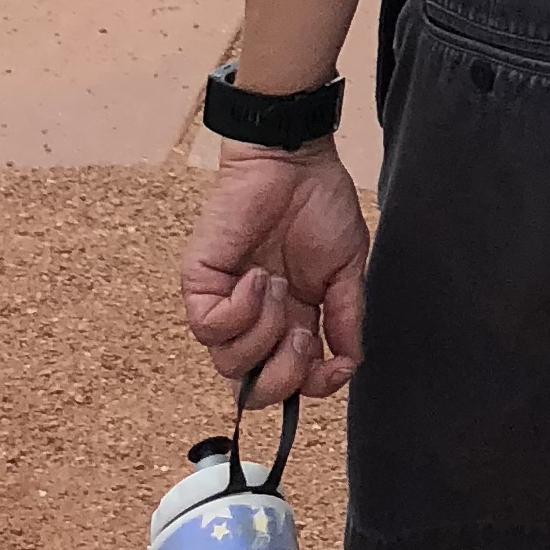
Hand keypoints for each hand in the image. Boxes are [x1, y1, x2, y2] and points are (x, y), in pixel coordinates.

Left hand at [182, 147, 372, 403]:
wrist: (294, 161)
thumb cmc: (321, 203)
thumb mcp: (347, 268)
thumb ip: (347, 318)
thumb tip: (349, 363)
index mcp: (292, 320)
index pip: (289, 381)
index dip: (310, 387)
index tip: (334, 367)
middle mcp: (256, 320)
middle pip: (253, 387)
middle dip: (283, 375)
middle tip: (303, 335)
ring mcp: (225, 305)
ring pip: (229, 364)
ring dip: (263, 333)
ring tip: (279, 287)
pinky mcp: (201, 286)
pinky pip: (209, 327)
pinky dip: (240, 310)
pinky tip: (257, 278)